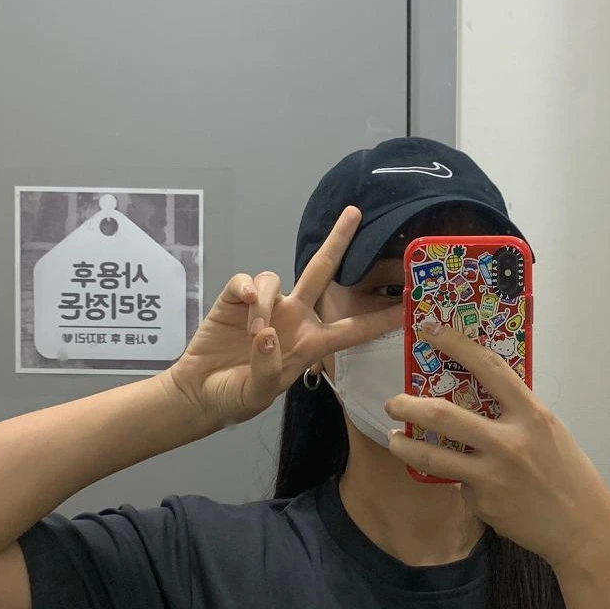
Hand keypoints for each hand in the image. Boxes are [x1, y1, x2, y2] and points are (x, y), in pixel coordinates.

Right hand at [165, 207, 398, 428]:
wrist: (199, 392)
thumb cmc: (236, 396)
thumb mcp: (258, 393)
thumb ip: (266, 367)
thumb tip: (266, 333)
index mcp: (312, 343)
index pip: (354, 328)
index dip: (381, 318)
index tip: (409, 305)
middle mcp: (295, 317)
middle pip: (321, 272)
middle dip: (338, 242)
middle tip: (355, 212)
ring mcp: (267, 305)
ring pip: (276, 278)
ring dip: (265, 301)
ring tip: (251, 332)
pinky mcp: (236, 299)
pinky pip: (247, 280)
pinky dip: (246, 289)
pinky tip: (242, 304)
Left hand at [383, 321, 609, 567]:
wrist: (582, 529)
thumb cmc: (569, 474)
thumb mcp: (549, 431)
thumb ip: (516, 413)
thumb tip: (480, 394)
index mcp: (532, 415)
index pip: (489, 368)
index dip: (455, 343)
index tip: (430, 329)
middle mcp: (509, 442)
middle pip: (442, 414)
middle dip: (407, 405)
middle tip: (393, 403)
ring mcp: (492, 475)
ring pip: (431, 455)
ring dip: (403, 446)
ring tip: (394, 440)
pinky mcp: (482, 503)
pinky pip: (457, 484)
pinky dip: (457, 480)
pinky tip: (468, 484)